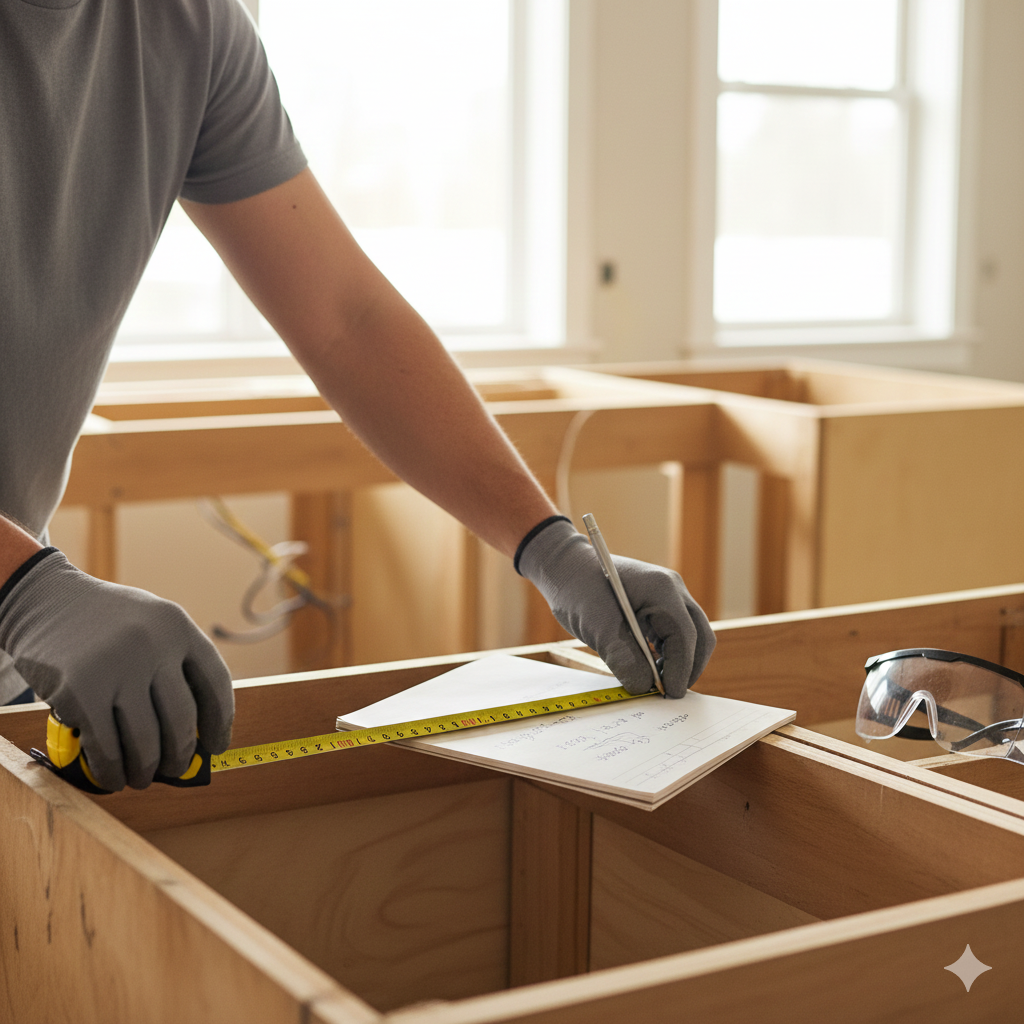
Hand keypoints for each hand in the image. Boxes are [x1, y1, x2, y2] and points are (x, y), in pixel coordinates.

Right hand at [0, 550, 232, 790]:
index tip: (216, 747)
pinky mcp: (81, 692)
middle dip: (181, 755)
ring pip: (145, 741)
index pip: (215, 683)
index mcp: (178, 627)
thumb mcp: (151, 622)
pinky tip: (113, 776)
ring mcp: (117, 668)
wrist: (43, 601)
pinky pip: (106, 748)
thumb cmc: (104, 621)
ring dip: (146, 770)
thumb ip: (174, 663)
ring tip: (141, 777)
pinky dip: (112, 771)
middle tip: (176, 770)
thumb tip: (192, 732)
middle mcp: (154, 645)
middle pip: (182, 720)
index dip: (220, 722)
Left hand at [518, 518, 714, 696]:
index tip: (670, 693)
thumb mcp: (598, 628)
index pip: (685, 634)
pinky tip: (649, 668)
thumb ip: (623, 659)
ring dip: (678, 662)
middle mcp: (672, 590)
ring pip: (689, 636)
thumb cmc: (579, 589)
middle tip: (668, 693)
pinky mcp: (657, 606)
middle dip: (688, 667)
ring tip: (656, 683)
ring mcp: (667, 597)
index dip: (681, 668)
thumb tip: (645, 687)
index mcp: (662, 589)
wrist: (564, 568)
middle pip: (698, 635)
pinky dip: (667, 654)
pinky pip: (673, 634)